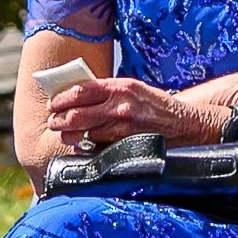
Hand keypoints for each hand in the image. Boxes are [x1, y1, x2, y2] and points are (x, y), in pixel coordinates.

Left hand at [43, 76, 204, 152]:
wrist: (184, 125)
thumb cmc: (156, 106)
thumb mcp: (133, 89)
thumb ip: (106, 91)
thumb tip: (74, 95)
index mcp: (120, 88)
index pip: (79, 91)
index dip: (61, 98)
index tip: (54, 103)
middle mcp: (120, 108)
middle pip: (74, 115)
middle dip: (58, 119)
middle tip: (55, 121)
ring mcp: (121, 130)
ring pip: (81, 135)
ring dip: (69, 135)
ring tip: (68, 133)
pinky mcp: (123, 147)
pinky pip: (94, 149)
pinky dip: (85, 147)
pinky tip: (86, 143)